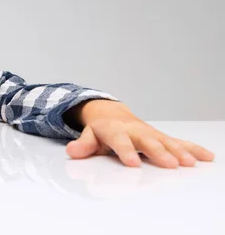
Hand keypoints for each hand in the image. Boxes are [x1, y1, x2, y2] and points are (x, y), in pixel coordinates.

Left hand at [65, 100, 214, 167]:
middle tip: (169, 164)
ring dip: (178, 151)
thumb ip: (83, 144)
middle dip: (158, 152)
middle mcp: (134, 130)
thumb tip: (71, 151)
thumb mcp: (88, 135)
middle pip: (147, 141)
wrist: (112, 114)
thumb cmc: (101, 129)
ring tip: (189, 163)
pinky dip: (192, 148)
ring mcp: (149, 133)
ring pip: (165, 141)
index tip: (133, 164)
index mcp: (115, 130)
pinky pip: (178, 142)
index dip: (126, 152)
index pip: (120, 141)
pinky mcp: (160, 137)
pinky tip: (207, 157)